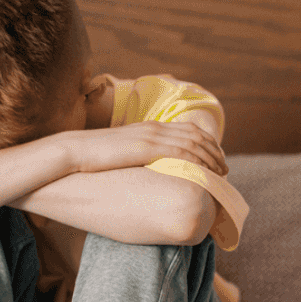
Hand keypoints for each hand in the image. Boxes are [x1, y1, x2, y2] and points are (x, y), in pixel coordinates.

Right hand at [62, 120, 228, 175]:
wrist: (74, 150)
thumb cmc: (95, 157)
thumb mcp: (123, 152)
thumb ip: (140, 155)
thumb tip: (150, 170)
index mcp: (150, 127)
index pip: (187, 130)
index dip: (206, 143)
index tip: (217, 157)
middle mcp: (155, 128)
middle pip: (195, 135)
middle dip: (214, 151)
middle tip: (225, 168)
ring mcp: (151, 137)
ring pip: (192, 144)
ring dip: (210, 158)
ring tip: (221, 174)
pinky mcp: (146, 148)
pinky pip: (179, 153)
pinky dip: (197, 162)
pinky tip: (206, 173)